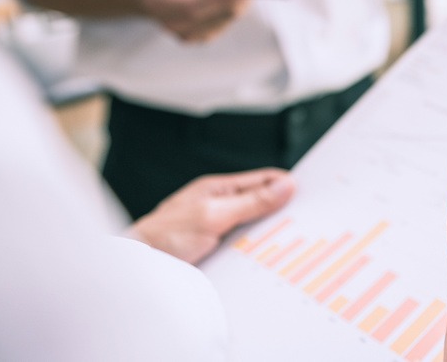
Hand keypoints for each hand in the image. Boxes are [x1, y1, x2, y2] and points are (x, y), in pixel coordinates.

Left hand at [129, 168, 295, 264]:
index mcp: (220, 189)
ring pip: (255, 227)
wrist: (137, 266)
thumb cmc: (166, 234)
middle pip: (262, 204)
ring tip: (292, 241)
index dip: (287, 185)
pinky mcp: (216, 250)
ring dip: (270, 234)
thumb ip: (250, 202)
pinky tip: (268, 259)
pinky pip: (245, 247)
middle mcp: (221, 206)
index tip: (310, 194)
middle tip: (307, 220)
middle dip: (283, 211)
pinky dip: (257, 251)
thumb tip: (285, 185)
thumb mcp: (214, 215)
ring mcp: (218, 228)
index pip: (263, 180)